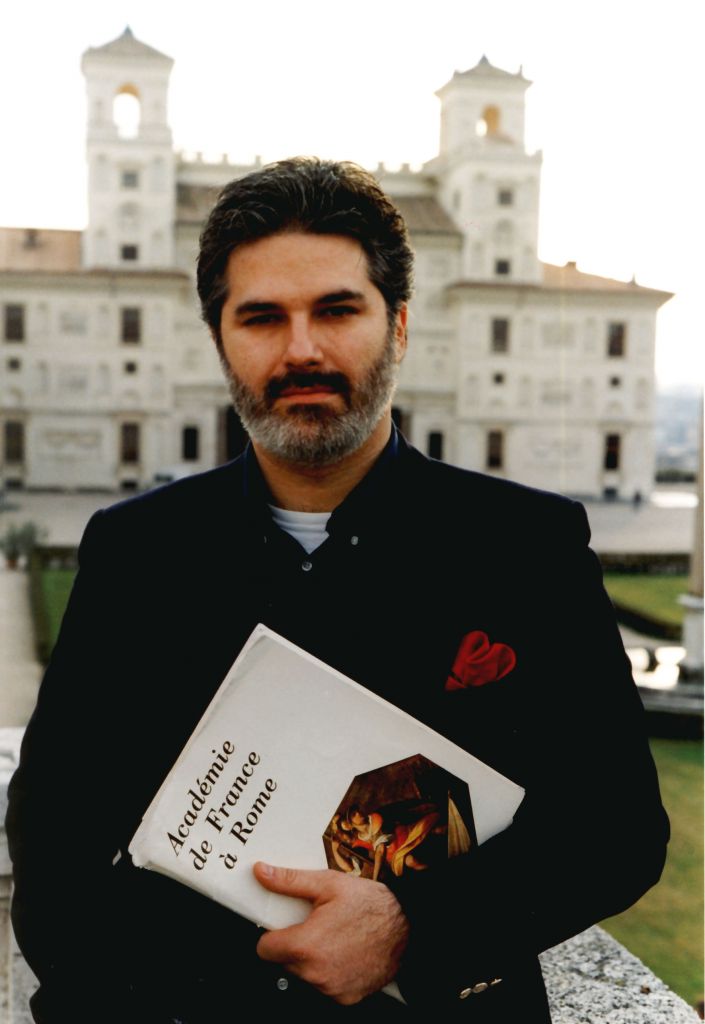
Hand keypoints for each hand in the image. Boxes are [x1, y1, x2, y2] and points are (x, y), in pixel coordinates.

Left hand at [254, 861, 409, 1004]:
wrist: (410, 927)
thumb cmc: (371, 904)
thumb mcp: (328, 884)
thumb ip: (289, 881)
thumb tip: (261, 872)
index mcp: (305, 946)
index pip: (264, 950)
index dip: (272, 935)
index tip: (285, 926)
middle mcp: (314, 974)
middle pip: (284, 963)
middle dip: (294, 946)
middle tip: (315, 926)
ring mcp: (330, 990)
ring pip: (304, 976)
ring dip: (311, 961)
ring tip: (333, 938)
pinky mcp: (345, 999)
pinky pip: (325, 987)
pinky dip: (330, 974)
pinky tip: (345, 954)